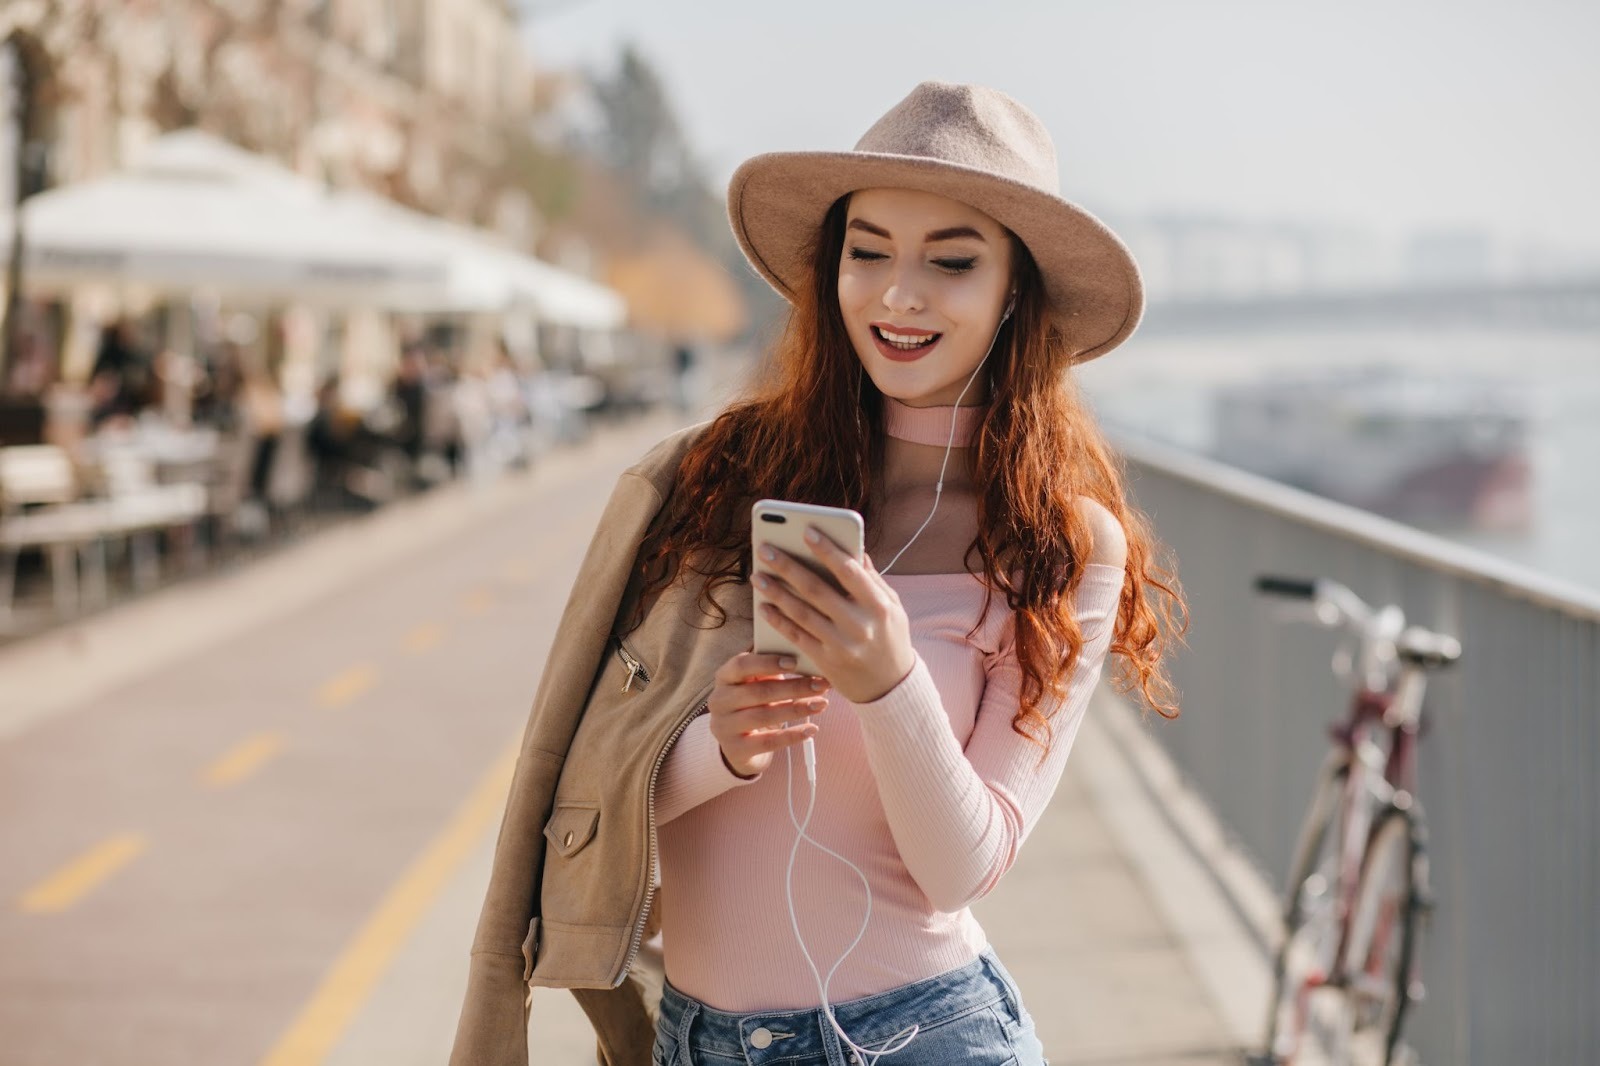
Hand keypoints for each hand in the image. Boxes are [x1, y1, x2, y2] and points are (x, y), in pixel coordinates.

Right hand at [708, 651, 829, 778]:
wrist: (737, 745)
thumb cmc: (753, 705)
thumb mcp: (757, 685)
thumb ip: (775, 672)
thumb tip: (810, 665)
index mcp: (724, 677)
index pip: (741, 664)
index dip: (767, 662)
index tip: (794, 662)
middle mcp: (719, 701)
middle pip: (759, 692)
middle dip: (794, 687)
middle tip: (822, 685)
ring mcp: (724, 727)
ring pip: (764, 716)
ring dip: (797, 709)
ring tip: (821, 704)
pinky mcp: (736, 749)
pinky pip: (767, 742)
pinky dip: (792, 735)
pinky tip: (811, 729)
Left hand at [753, 526, 915, 703]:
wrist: (890, 687)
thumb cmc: (890, 638)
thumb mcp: (893, 607)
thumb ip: (873, 579)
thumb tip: (855, 548)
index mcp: (878, 605)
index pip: (849, 570)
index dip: (826, 549)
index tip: (806, 530)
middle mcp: (859, 624)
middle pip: (816, 589)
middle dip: (788, 566)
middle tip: (766, 548)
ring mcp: (841, 645)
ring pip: (801, 612)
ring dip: (776, 592)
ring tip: (758, 575)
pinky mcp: (825, 661)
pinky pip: (796, 637)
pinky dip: (778, 620)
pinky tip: (764, 606)